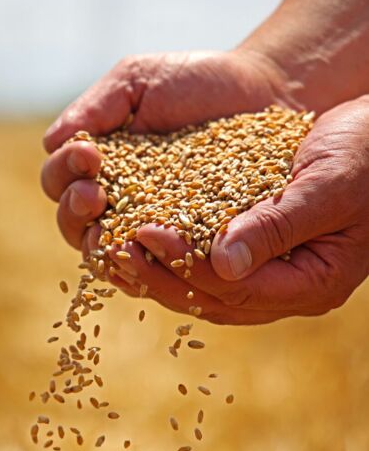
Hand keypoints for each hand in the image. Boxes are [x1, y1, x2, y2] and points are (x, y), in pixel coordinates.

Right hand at [41, 49, 300, 249]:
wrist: (265, 92)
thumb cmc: (195, 81)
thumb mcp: (136, 80)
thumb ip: (94, 106)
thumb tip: (55, 142)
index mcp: (94, 166)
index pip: (58, 181)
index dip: (64, 171)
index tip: (88, 154)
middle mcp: (112, 203)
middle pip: (72, 224)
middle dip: (75, 210)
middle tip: (96, 194)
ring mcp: (148, 230)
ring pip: (106, 254)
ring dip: (102, 245)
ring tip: (115, 231)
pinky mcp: (186, 250)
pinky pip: (157, 271)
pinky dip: (148, 270)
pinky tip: (153, 255)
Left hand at [101, 95, 368, 323]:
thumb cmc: (366, 153)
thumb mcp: (327, 184)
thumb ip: (277, 225)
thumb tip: (222, 265)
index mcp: (313, 282)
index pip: (235, 290)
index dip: (184, 264)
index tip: (143, 231)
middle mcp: (286, 286)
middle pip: (208, 297)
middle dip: (155, 273)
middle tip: (109, 244)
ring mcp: (268, 270)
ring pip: (198, 285)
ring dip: (151, 267)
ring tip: (108, 241)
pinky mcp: (251, 246)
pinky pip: (200, 258)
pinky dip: (166, 246)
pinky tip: (131, 226)